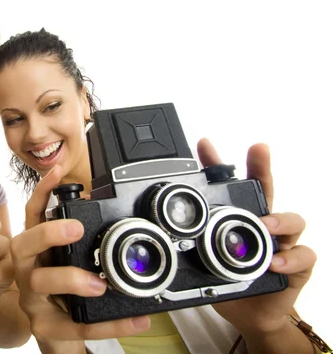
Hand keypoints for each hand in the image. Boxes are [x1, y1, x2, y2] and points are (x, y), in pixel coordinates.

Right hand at [10, 165, 149, 343]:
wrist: (59, 337)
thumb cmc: (65, 294)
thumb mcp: (72, 263)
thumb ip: (83, 242)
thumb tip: (108, 214)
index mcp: (37, 250)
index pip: (32, 215)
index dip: (41, 193)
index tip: (58, 173)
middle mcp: (28, 270)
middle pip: (23, 244)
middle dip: (47, 232)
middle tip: (76, 229)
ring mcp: (32, 298)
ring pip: (40, 282)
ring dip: (69, 278)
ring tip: (99, 285)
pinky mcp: (44, 326)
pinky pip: (72, 324)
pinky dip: (106, 324)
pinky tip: (133, 320)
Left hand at [197, 138, 316, 334]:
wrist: (250, 314)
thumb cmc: (228, 280)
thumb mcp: (203, 261)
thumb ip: (188, 245)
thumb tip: (154, 234)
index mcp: (237, 217)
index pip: (229, 185)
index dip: (217, 163)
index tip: (203, 144)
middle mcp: (262, 223)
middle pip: (266, 189)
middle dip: (262, 166)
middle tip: (258, 149)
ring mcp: (282, 242)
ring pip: (292, 220)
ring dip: (278, 219)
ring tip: (263, 224)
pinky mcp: (295, 266)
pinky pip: (302, 257)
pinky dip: (290, 258)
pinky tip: (274, 263)